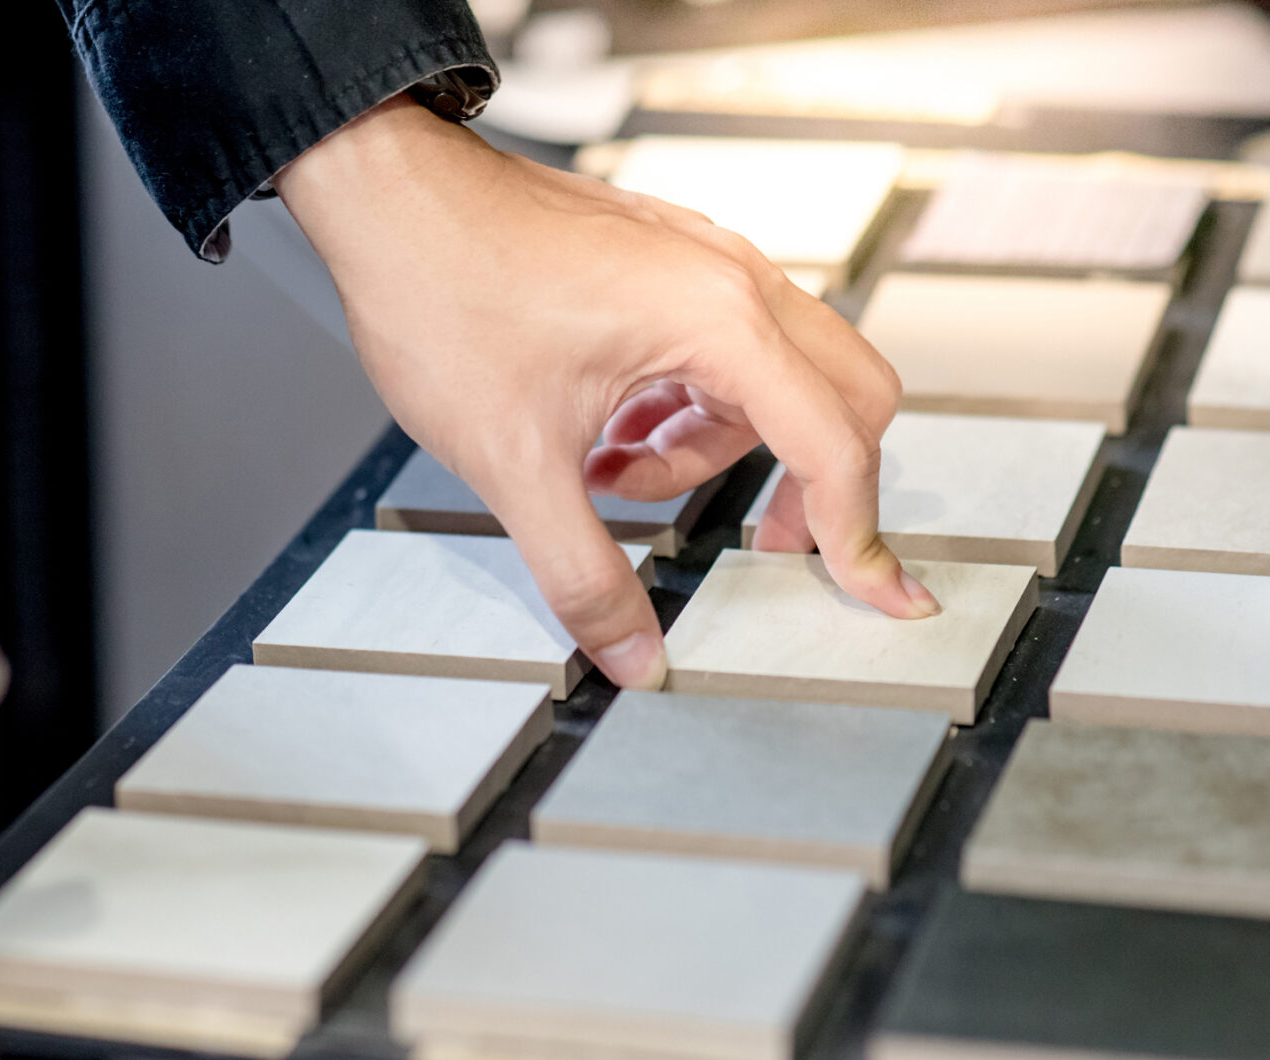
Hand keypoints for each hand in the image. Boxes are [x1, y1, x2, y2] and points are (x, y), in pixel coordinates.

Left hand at [275, 99, 937, 689]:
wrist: (388, 197)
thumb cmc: (444, 291)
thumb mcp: (514, 463)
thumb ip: (583, 573)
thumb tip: (631, 652)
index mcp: (718, 321)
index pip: (833, 447)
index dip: (858, 537)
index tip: (882, 596)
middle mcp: (731, 280)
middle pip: (842, 400)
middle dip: (810, 487)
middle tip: (756, 543)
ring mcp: (702, 262)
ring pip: (772, 379)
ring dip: (714, 448)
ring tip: (612, 475)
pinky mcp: (667, 261)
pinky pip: (720, 349)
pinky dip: (684, 407)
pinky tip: (604, 431)